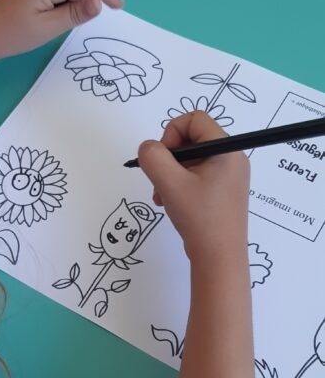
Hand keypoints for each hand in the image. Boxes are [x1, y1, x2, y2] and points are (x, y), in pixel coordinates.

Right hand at [137, 112, 249, 261]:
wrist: (219, 258)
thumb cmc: (199, 217)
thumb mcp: (170, 183)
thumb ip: (153, 157)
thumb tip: (147, 147)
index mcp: (226, 150)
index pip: (194, 119)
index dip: (171, 133)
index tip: (162, 159)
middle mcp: (231, 158)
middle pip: (190, 139)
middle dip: (168, 158)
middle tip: (160, 181)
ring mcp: (227, 176)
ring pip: (189, 160)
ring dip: (169, 174)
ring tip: (163, 196)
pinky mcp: (221, 192)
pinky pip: (195, 176)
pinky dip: (178, 185)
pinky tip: (171, 203)